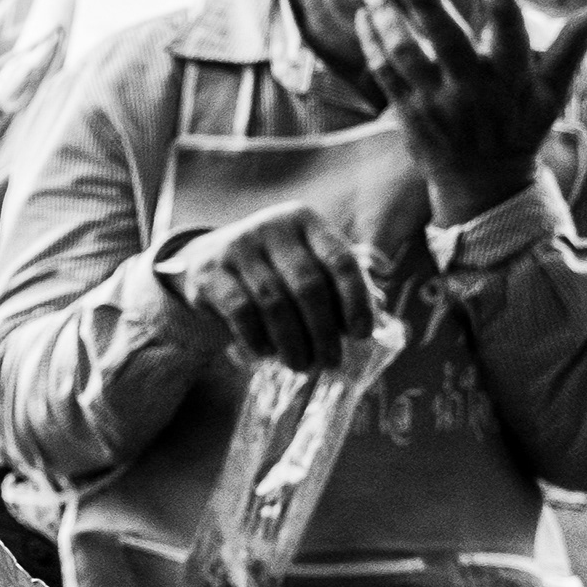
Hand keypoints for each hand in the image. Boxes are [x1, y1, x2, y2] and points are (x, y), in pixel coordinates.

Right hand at [160, 202, 374, 373]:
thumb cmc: (273, 267)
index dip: (356, 300)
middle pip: (308, 285)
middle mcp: (272, 227)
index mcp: (305, 221)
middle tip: (332, 362)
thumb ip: (342, 282)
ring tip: (302, 365)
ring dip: (292, 341)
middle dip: (323, 330)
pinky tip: (267, 355)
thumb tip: (380, 308)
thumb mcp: (307, 262)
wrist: (207, 261)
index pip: (340, 260)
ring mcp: (237, 247)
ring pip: (274, 302)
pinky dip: (258, 338)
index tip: (362, 335)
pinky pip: (241, 312)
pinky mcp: (209, 272)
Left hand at [355, 0, 586, 225]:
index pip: (513, 45)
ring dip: (386, 17)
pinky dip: (372, 43)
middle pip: (446, 43)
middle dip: (426, 6)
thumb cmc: (521, 127)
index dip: (507, 20)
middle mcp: (471, 89)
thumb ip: (572, 46)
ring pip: (405, 54)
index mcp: (511, 80)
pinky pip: (384, 73)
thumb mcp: (552, 91)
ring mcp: (435, 101)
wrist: (482, 183)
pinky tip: (363, 14)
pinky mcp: (407, 111)